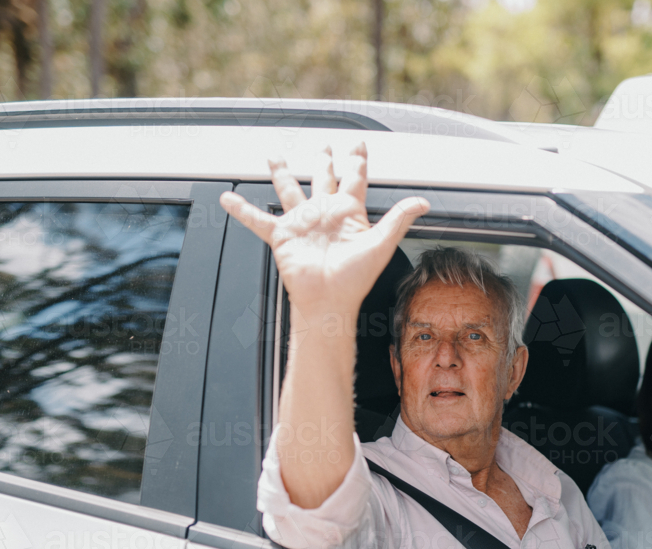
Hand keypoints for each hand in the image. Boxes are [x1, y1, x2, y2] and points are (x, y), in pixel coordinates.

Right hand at [219, 142, 429, 317]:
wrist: (329, 301)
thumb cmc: (355, 279)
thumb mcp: (380, 243)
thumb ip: (399, 218)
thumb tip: (424, 202)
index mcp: (348, 213)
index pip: (354, 178)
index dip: (356, 160)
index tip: (359, 144)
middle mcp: (324, 213)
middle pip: (323, 178)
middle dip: (324, 160)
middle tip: (324, 144)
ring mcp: (302, 223)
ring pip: (289, 190)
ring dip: (281, 173)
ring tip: (274, 155)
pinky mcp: (282, 236)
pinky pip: (257, 220)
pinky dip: (241, 210)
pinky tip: (227, 198)